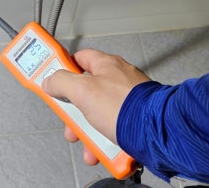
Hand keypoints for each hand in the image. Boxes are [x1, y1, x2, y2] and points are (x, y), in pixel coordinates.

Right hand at [41, 49, 150, 164]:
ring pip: (99, 116)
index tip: (51, 78)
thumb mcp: (83, 90)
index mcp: (107, 65)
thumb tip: (50, 81)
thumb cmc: (126, 107)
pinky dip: (107, 142)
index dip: (63, 69)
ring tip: (90, 145)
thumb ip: (61, 82)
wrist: (158, 133)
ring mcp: (129, 101)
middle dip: (75, 114)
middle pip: (86, 94)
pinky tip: (105, 150)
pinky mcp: (136, 120)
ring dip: (90, 134)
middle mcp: (119, 81)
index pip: (79, 59)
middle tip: (71, 124)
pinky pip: (114, 130)